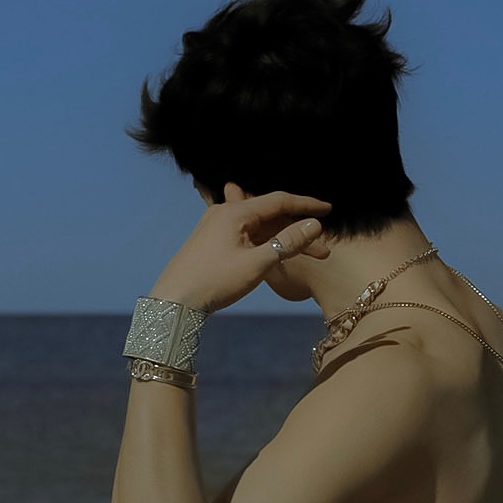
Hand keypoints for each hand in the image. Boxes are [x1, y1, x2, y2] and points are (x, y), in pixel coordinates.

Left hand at [149, 183, 331, 312]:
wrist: (173, 301)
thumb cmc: (214, 281)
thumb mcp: (256, 264)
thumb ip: (286, 243)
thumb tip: (314, 225)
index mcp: (235, 213)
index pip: (279, 201)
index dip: (306, 205)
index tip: (329, 210)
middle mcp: (225, 213)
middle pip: (270, 217)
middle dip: (298, 231)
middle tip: (323, 251)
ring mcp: (217, 227)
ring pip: (259, 229)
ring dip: (282, 241)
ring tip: (308, 257)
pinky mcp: (213, 242)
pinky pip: (246, 237)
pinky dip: (265, 245)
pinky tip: (278, 254)